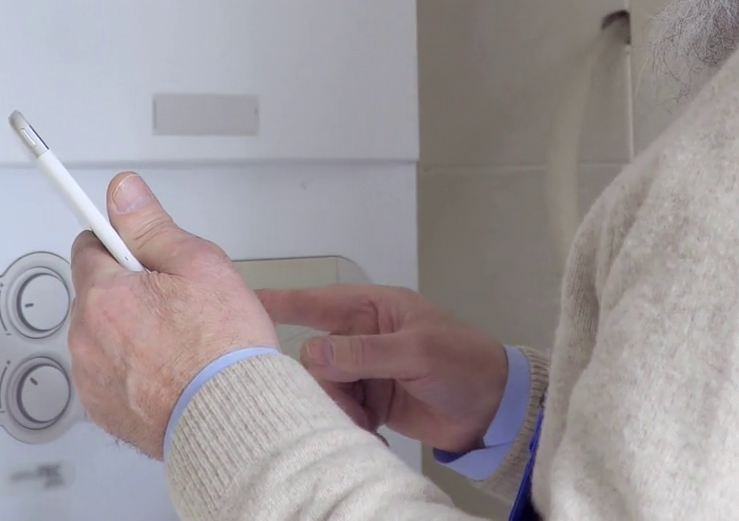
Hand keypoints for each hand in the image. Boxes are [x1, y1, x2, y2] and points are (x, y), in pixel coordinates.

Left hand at [67, 173, 278, 458]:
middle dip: (129, 290)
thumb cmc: (224, 350)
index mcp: (105, 294)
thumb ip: (152, 226)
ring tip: (179, 342)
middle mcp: (86, 337)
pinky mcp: (103, 411)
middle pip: (98, 292)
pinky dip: (131, 370)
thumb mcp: (200, 265)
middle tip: (177, 300)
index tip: (133, 243)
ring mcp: (91, 378)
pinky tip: (170, 371)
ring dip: (128, 332)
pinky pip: (108, 374)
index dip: (120, 242)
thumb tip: (124, 193)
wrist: (233, 419)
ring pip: (103, 335)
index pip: (90, 245)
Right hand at [258, 284, 509, 454]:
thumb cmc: (464, 364)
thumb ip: (365, 353)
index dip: (282, 302)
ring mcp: (367, 369)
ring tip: (369, 424)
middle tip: (351, 405)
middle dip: (327, 384)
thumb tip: (312, 352)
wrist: (494, 411)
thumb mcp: (417, 352)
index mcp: (376, 309)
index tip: (244, 302)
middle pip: (317, 357)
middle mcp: (365, 335)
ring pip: (326, 388)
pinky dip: (352, 425)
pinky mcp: (372, 400)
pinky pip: (342, 410)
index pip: (319, 302)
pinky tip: (373, 435)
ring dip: (341, 409)